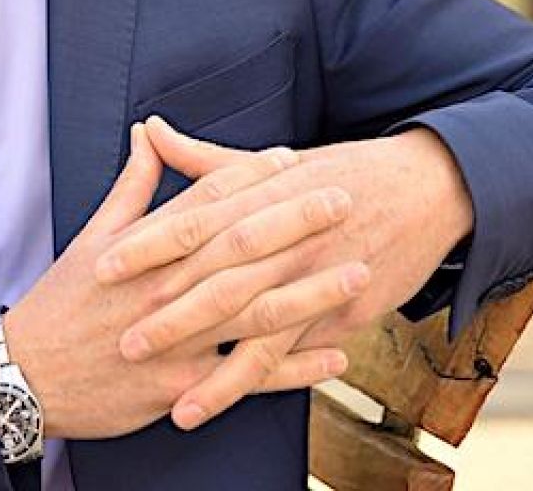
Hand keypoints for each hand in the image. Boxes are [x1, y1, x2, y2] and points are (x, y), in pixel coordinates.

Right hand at [3, 124, 354, 439]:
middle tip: (343, 199)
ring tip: (356, 273)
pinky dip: (292, 369)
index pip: (205, 202)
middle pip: (238, 247)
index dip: (250, 178)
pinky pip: (245, 377)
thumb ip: (132, 186)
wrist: (24, 374)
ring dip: (308, 292)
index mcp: (144, 248)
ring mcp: (175, 338)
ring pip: (251, 310)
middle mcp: (164, 288)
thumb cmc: (61, 304)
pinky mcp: (180, 386)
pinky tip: (334, 355)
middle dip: (294, 222)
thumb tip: (149, 132)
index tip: (293, 160)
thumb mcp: (92, 238)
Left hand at [104, 118, 474, 362]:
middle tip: (120, 336)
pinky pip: (295, 351)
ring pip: (256, 324)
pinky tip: (223, 402)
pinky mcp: (343, 311)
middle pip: (220, 276)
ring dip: (211, 362)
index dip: (149, 243)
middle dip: (170, 311)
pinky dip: (260, 379)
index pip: (195, 219)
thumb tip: (149, 129)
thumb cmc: (343, 171)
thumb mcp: (274, 161)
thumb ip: (206, 158)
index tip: (104, 262)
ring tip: (167, 391)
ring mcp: (316, 276)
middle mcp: (287, 236)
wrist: (428, 188)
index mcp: (263, 195)